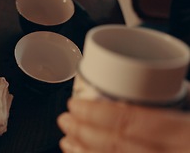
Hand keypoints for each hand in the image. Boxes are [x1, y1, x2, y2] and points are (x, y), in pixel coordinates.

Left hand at [57, 98, 189, 152]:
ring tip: (67, 140)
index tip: (75, 104)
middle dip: (83, 131)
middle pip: (116, 144)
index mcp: (183, 132)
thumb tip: (130, 96)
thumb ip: (165, 109)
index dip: (95, 113)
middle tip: (65, 119)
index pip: (129, 120)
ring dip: (84, 151)